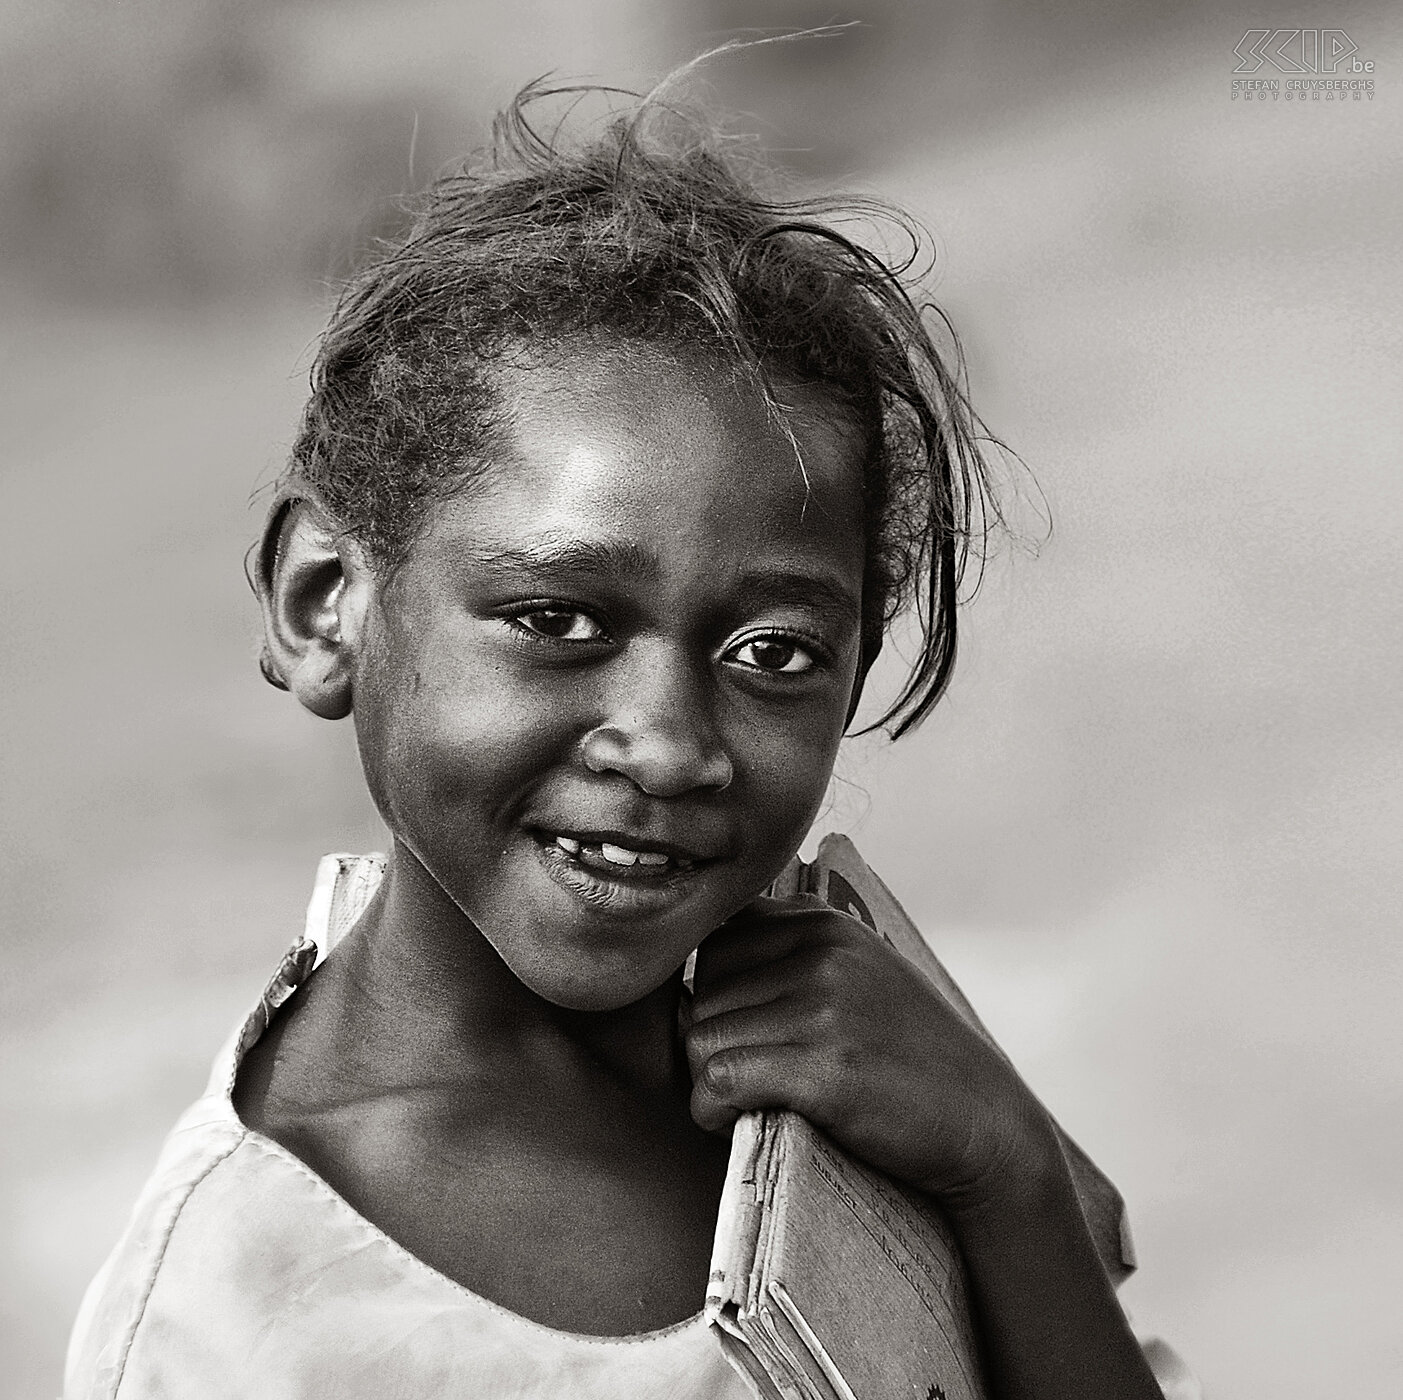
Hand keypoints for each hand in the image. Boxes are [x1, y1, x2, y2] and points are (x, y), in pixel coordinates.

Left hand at [686, 896, 1166, 1399]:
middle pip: (702, 991)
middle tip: (740, 1082)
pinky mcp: (824, 1066)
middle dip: (708, 1042)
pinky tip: (735, 1121)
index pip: (714, 942)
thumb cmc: (911, 1057)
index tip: (738, 1037)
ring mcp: (823, 1004)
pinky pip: (718, 1080)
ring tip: (743, 1103)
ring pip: (701, 1036)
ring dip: (708, 1081)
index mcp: (823, 921)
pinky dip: (711, 1110)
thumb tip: (693, 971)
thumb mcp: (858, 974)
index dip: (712, 996)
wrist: (985, 1122)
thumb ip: (792, 955)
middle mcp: (821, 949)